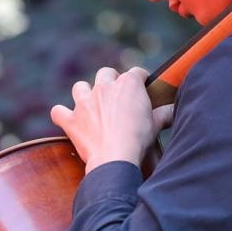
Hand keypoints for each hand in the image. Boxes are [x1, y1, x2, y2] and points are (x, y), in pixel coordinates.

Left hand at [49, 67, 175, 171]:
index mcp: (128, 84)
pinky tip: (67, 119)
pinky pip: (58, 111)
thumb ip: (165, 113)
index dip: (140, 80)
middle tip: (116, 97)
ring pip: (80, 86)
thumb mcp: (156, 124)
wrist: (115, 158)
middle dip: (111, 82)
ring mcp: (84, 102)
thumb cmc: (138, 139)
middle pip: (106, 73)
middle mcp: (104, 88)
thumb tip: (173, 110)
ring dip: (84, 93)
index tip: (143, 88)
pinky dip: (61, 115)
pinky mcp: (71, 120)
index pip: (136, 73)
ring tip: (91, 104)